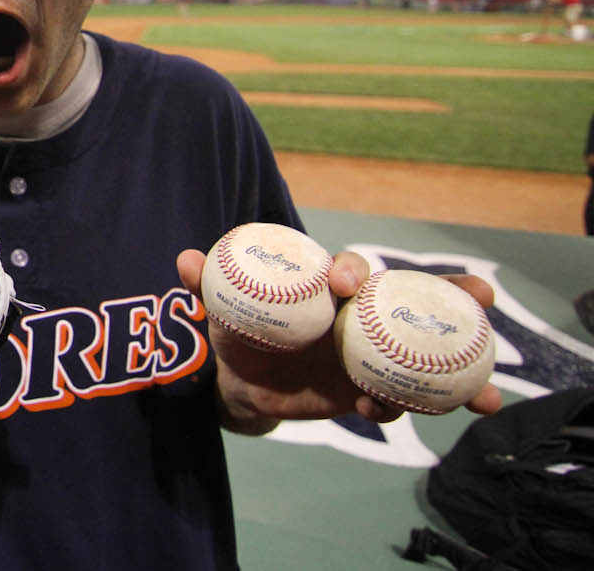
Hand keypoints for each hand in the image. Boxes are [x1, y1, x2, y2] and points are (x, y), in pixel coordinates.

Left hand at [176, 248, 502, 429]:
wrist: (242, 382)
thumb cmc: (238, 331)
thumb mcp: (221, 309)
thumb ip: (208, 284)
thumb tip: (186, 259)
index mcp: (325, 290)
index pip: (348, 270)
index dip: (352, 269)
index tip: (344, 283)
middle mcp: (358, 317)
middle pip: (412, 301)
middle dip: (452, 295)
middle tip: (481, 296)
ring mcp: (370, 355)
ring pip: (423, 357)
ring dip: (461, 373)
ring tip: (488, 393)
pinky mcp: (369, 391)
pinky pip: (400, 400)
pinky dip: (408, 409)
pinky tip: (403, 415)